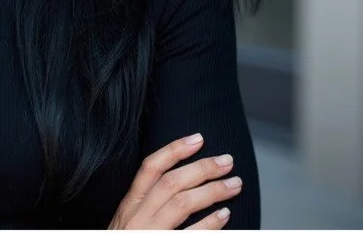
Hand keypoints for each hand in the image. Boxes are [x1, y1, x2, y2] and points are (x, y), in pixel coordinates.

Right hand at [107, 134, 241, 229]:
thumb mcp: (129, 225)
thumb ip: (147, 206)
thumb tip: (181, 184)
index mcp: (128, 207)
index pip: (150, 168)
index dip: (174, 150)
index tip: (198, 139)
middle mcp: (135, 219)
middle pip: (170, 183)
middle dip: (202, 168)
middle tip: (227, 161)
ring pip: (181, 203)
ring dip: (212, 191)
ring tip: (234, 185)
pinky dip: (208, 223)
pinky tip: (224, 215)